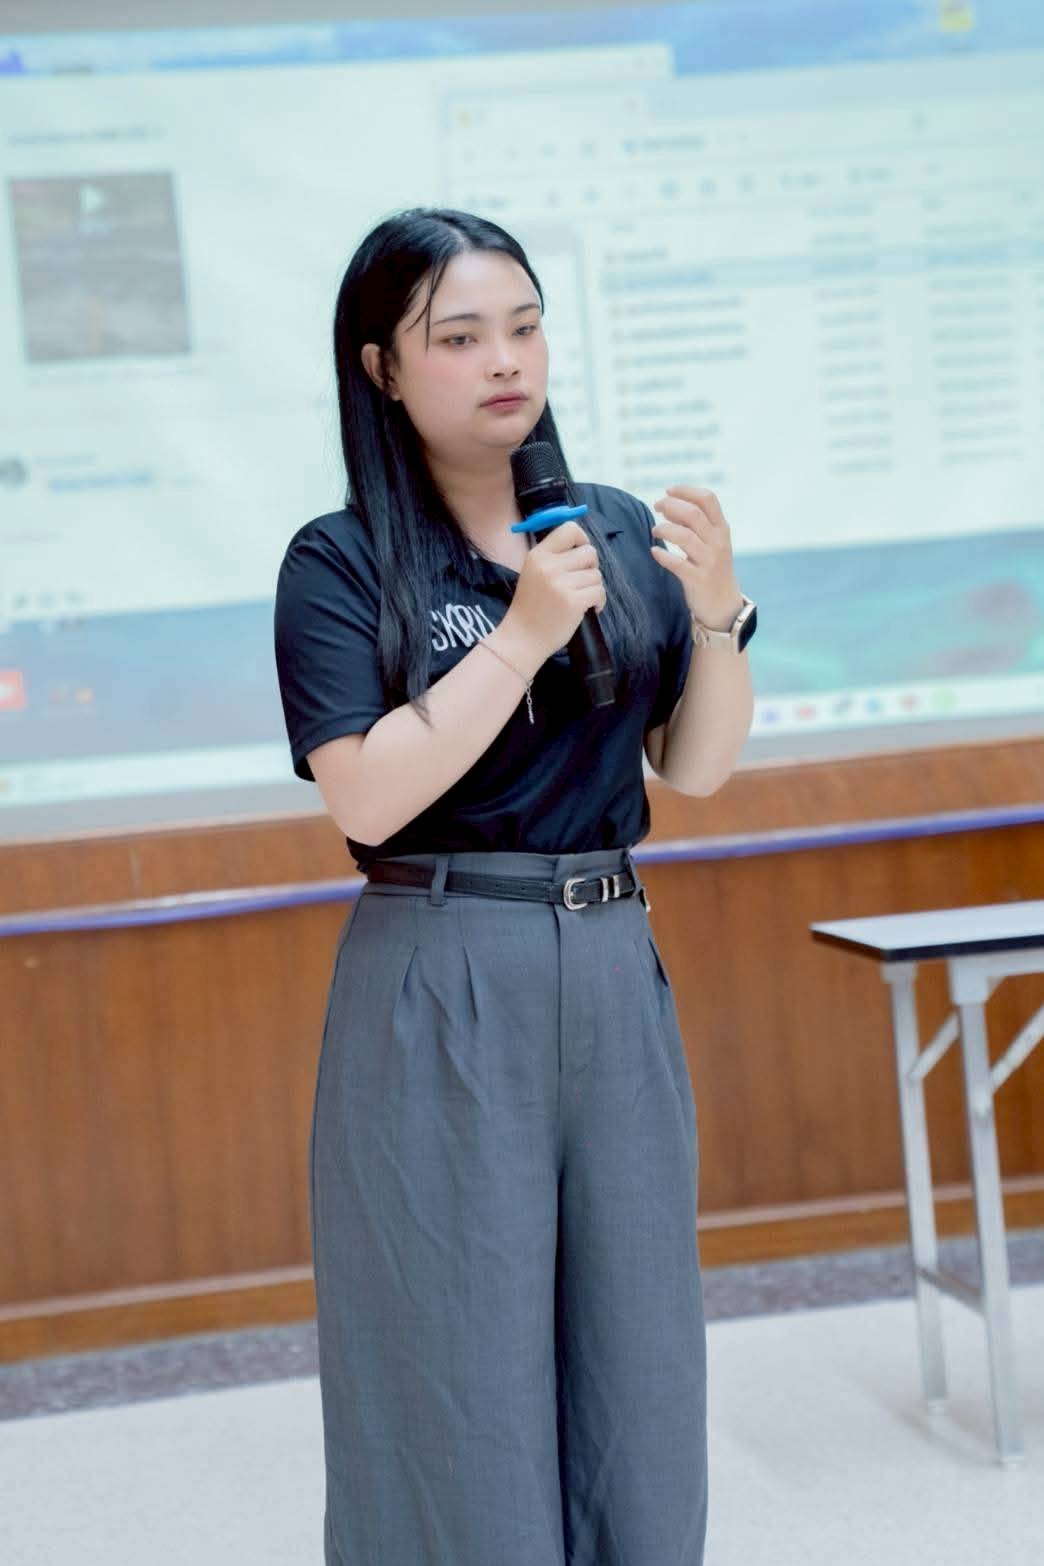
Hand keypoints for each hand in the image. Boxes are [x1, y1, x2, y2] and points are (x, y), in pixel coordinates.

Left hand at [650, 484, 743, 630]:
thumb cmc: (712, 568)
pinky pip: (677, 564)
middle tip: (657, 506)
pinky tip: (654, 552)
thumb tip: (670, 506)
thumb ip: (695, 524)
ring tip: (654, 530)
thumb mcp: (712, 542)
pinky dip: (662, 555)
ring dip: (665, 529)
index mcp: (721, 529)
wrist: (723, 604)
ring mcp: (709, 561)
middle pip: (693, 513)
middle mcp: (717, 542)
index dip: (686, 491)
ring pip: (684, 536)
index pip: (708, 499)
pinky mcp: (698, 580)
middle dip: (671, 506)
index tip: (668, 491)